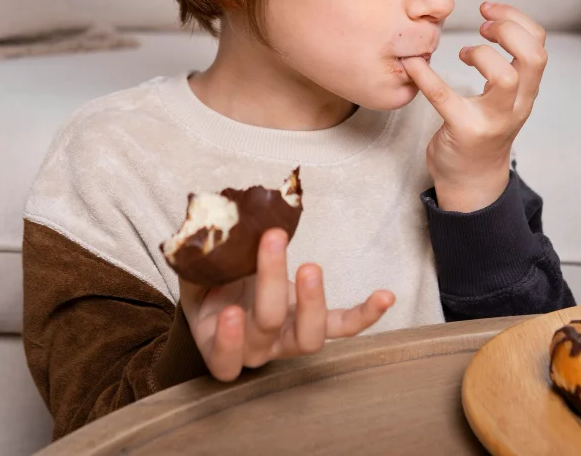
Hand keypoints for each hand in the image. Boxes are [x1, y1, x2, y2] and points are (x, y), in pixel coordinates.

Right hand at [179, 228, 395, 381]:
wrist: (230, 296)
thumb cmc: (212, 287)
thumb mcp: (196, 275)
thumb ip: (194, 257)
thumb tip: (201, 223)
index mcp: (219, 342)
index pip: (224, 358)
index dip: (227, 340)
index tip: (227, 311)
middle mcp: (258, 348)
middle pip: (266, 325)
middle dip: (270, 281)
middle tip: (272, 239)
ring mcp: (292, 340)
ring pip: (310, 336)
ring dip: (313, 300)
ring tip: (310, 265)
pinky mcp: (320, 326)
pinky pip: (345, 326)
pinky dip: (367, 313)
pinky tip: (386, 296)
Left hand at [401, 1, 547, 211]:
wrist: (472, 181)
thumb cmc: (484, 131)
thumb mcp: (506, 99)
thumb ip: (507, 66)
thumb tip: (492, 20)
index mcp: (526, 92)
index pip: (539, 45)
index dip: (517, 19)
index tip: (489, 11)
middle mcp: (517, 105)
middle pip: (534, 57)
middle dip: (508, 30)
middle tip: (482, 27)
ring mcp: (493, 119)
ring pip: (506, 77)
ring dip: (482, 54)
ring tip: (465, 53)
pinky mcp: (464, 130)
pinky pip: (445, 96)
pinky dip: (425, 75)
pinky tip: (413, 64)